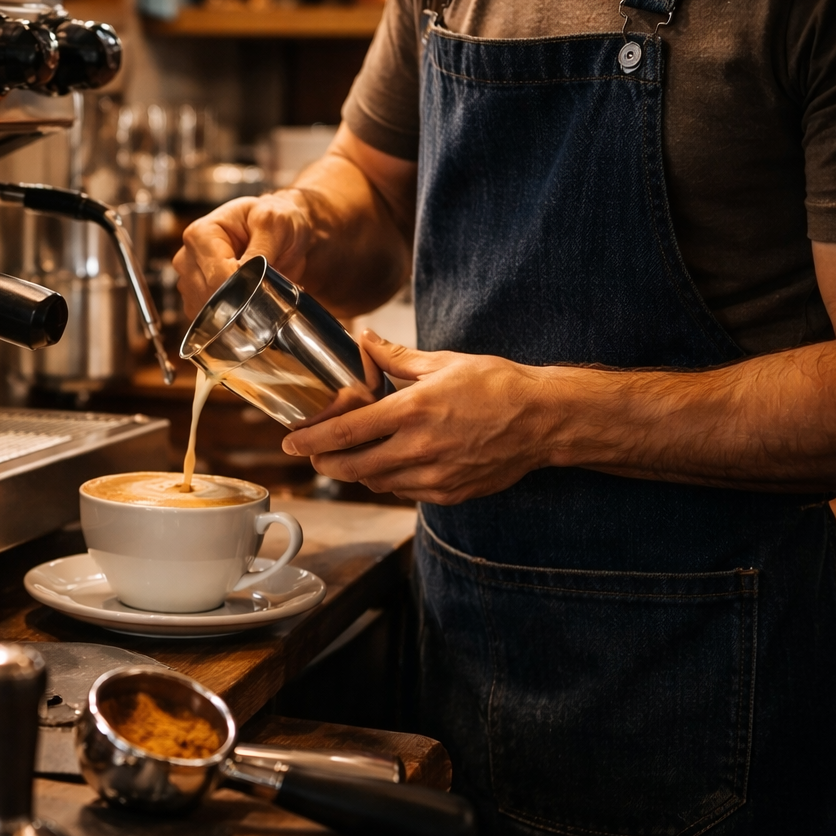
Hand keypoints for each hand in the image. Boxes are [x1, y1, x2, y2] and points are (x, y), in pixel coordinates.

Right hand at [172, 192, 312, 318]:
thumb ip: (262, 249)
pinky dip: (227, 315)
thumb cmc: (272, 221)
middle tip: (266, 285)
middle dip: (241, 298)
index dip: (244, 287)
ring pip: (206, 310)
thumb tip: (250, 277)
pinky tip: (242, 298)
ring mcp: (188, 278)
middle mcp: (187, 257)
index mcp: (201, 234)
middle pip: (209, 296)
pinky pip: (206, 319)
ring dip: (234, 308)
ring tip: (254, 287)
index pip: (217, 276)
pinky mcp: (194, 296)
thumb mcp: (274, 223)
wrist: (273, 229)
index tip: (266, 284)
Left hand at [281, 330, 562, 503]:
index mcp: (414, 411)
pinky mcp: (448, 494)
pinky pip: (403, 492)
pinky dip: (388, 480)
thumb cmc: (498, 386)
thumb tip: (363, 341)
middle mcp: (420, 449)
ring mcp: (434, 477)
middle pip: (352, 467)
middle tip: (311, 452)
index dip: (312, 440)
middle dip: (324, 461)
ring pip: (375, 483)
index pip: (347, 432)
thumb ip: (395, 359)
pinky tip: (388, 463)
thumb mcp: (444, 362)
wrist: (544, 421)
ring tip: (346, 456)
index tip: (291, 441)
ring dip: (355, 471)